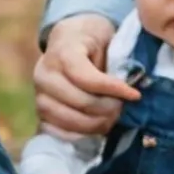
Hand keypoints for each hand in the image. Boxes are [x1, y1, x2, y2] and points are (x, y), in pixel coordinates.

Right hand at [33, 15, 135, 137]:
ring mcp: (39, 95)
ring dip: (97, 123)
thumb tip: (131, 94)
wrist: (67, 40)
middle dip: (108, 108)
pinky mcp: (40, 112)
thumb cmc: (91, 41)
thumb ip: (115, 63)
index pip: (87, 78)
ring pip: (70, 120)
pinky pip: (59, 132)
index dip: (112, 89)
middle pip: (81, 102)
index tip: (134, 94)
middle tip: (123, 107)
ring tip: (113, 117)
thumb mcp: (105, 39)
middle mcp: (44, 74)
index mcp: (62, 51)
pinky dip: (81, 134)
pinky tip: (97, 127)